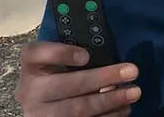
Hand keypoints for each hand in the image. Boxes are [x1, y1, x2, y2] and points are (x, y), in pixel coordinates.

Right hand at [14, 41, 140, 116]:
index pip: (36, 53)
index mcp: (31, 66)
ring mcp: (40, 114)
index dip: (61, 53)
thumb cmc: (58, 77)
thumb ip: (75, 56)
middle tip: (132, 71)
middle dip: (102, 78)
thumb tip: (109, 58)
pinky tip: (123, 109)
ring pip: (77, 109)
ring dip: (110, 100)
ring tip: (133, 92)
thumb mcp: (59, 63)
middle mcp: (30, 91)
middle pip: (67, 84)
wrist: (43, 108)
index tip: (86, 55)